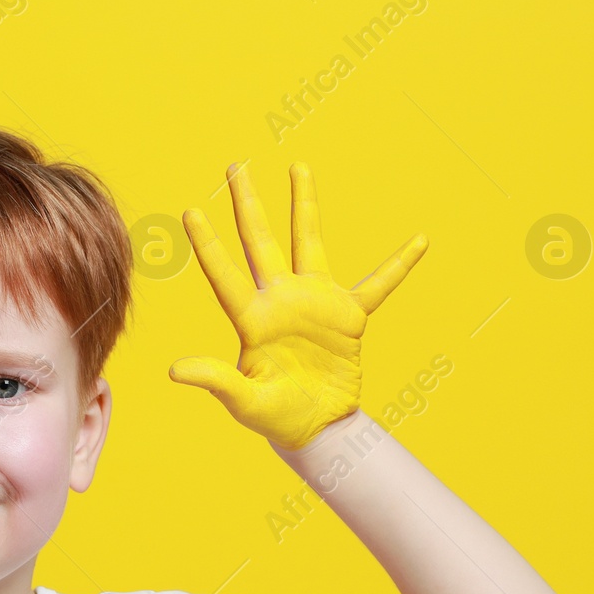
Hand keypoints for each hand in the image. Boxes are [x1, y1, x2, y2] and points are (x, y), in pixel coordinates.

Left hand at [169, 162, 426, 449]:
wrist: (315, 427)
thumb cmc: (274, 416)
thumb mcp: (244, 401)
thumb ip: (216, 380)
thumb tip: (173, 371)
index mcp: (252, 320)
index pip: (225, 276)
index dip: (209, 246)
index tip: (189, 213)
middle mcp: (279, 301)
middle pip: (260, 242)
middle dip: (247, 204)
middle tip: (235, 166)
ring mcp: (314, 303)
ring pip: (309, 242)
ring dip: (304, 205)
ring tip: (299, 167)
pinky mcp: (348, 316)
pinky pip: (378, 285)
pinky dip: (399, 266)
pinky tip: (420, 241)